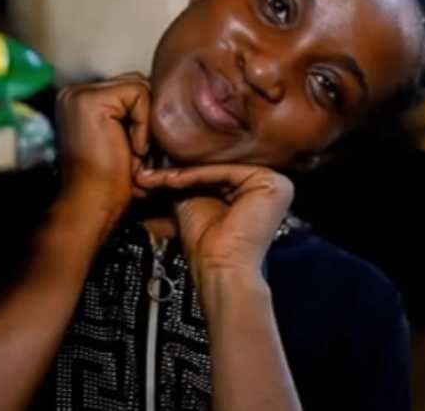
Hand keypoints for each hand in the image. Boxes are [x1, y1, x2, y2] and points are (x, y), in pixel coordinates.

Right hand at [54, 72, 150, 232]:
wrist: (93, 204)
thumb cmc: (113, 180)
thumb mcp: (127, 138)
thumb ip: (136, 111)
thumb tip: (170, 91)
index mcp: (79, 99)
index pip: (131, 88)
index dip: (147, 116)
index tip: (142, 148)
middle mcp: (75, 92)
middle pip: (137, 84)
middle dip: (149, 116)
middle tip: (141, 151)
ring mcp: (79, 93)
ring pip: (140, 87)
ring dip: (147, 122)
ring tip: (136, 151)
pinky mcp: (90, 100)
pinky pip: (140, 95)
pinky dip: (145, 124)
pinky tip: (134, 149)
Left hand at [134, 165, 293, 281]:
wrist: (219, 269)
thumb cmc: (208, 245)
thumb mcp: (191, 200)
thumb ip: (184, 177)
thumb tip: (160, 155)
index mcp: (258, 188)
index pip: (216, 170)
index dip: (182, 171)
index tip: (150, 172)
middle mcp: (271, 184)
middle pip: (218, 168)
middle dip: (180, 170)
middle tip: (147, 171)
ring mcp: (276, 183)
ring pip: (220, 169)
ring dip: (182, 173)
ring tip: (152, 178)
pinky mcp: (273, 183)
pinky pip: (226, 172)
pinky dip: (195, 176)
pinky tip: (171, 181)